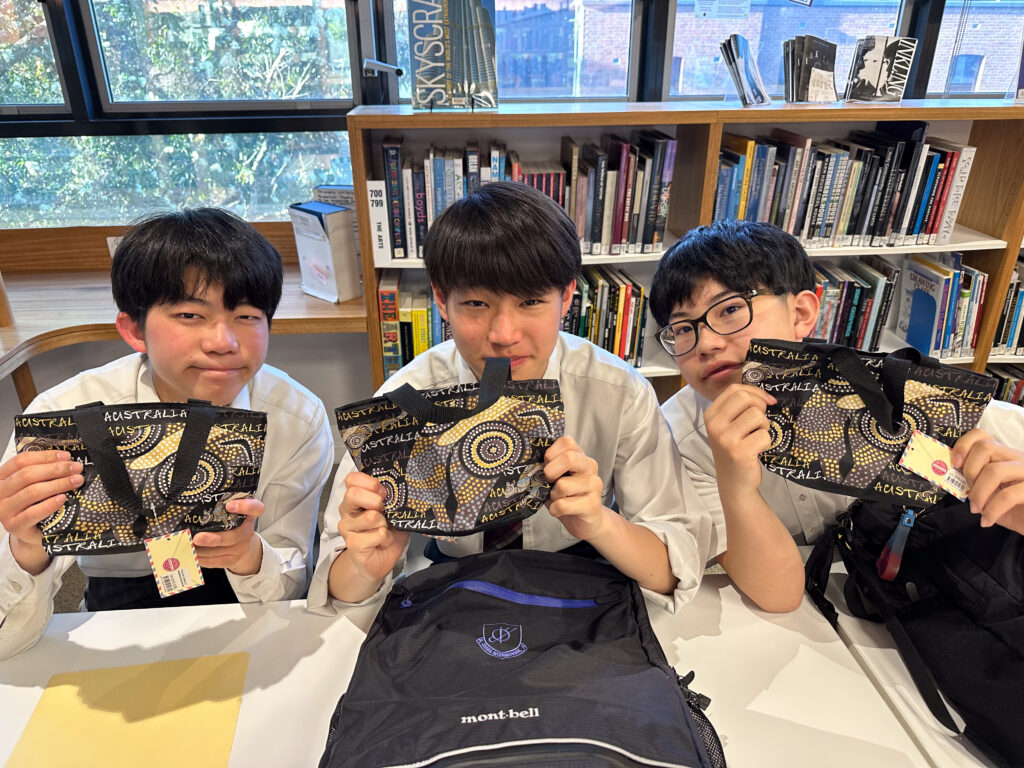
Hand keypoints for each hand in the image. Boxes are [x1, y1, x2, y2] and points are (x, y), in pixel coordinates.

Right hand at [0, 450, 82, 574]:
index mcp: (2, 477)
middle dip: (56, 469)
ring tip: (76, 481)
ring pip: (32, 492)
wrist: (31, 530)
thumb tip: (66, 459)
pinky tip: (63, 498)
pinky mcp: (14, 526)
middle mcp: (0, 492)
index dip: (45, 456)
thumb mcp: (35, 484)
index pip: (21, 461)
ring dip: (58, 484)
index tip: (66, 456)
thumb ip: (44, 472)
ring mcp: (5, 510)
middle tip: (76, 468)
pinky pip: (32, 513)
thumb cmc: (34, 504)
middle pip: (27, 475)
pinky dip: (50, 504)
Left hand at [192, 497, 264, 574]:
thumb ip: (220, 507)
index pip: (255, 508)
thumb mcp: (234, 513)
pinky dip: (202, 558)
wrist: (245, 546)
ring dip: (201, 550)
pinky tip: (192, 554)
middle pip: (234, 536)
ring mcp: (241, 547)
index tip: (229, 505)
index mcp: (249, 515)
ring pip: (220, 551)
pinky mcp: (232, 560)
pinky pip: (215, 561)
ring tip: (187, 546)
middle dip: (214, 539)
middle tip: (197, 538)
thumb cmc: (233, 524)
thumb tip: (193, 504)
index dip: (245, 507)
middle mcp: (247, 531)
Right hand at [337, 472, 407, 581]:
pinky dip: (387, 538)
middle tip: (384, 510)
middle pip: (353, 494)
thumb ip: (392, 498)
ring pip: (371, 516)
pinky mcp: (353, 544)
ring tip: (384, 530)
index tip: (383, 491)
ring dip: (385, 524)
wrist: (381, 560)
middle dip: (376, 500)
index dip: (369, 482)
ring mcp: (347, 527)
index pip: (352, 479)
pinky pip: (378, 534)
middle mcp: (347, 510)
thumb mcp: (393, 511)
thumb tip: (401, 488)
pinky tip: (383, 542)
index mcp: (355, 498)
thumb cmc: (387, 532)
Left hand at [544, 436, 609, 540]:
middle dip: (550, 471)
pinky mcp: (592, 504)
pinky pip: (563, 505)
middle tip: (549, 481)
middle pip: (569, 458)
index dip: (551, 454)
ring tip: (557, 499)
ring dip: (552, 495)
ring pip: (563, 485)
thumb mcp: (557, 479)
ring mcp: (593, 485)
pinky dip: (555, 510)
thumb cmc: (568, 497)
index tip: (547, 466)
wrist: (587, 522)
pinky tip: (559, 510)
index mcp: (580, 457)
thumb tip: (530, 465)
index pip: (567, 442)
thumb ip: (549, 468)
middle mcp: (590, 467)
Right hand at [704, 384, 775, 496]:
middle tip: (760, 422)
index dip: (755, 392)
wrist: (733, 482)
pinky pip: (764, 435)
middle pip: (745, 398)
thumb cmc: (735, 449)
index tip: (766, 402)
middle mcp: (714, 425)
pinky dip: (767, 442)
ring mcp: (725, 439)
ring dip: (764, 426)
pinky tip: (757, 450)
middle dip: (760, 407)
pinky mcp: (739, 452)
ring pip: (757, 415)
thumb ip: (740, 408)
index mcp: (710, 415)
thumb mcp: (729, 425)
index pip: (734, 389)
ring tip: (757, 437)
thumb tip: (767, 397)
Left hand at [953, 429, 1023, 535]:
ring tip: (977, 509)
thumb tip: (950, 475)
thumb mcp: (988, 493)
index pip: (981, 435)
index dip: (963, 445)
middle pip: (985, 447)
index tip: (955, 464)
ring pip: (994, 470)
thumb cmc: (1012, 510)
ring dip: (979, 493)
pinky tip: (987, 520)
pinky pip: (1008, 495)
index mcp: (1003, 457)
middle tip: (969, 492)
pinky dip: (992, 510)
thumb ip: (973, 481)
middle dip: (970, 471)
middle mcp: (1017, 459)